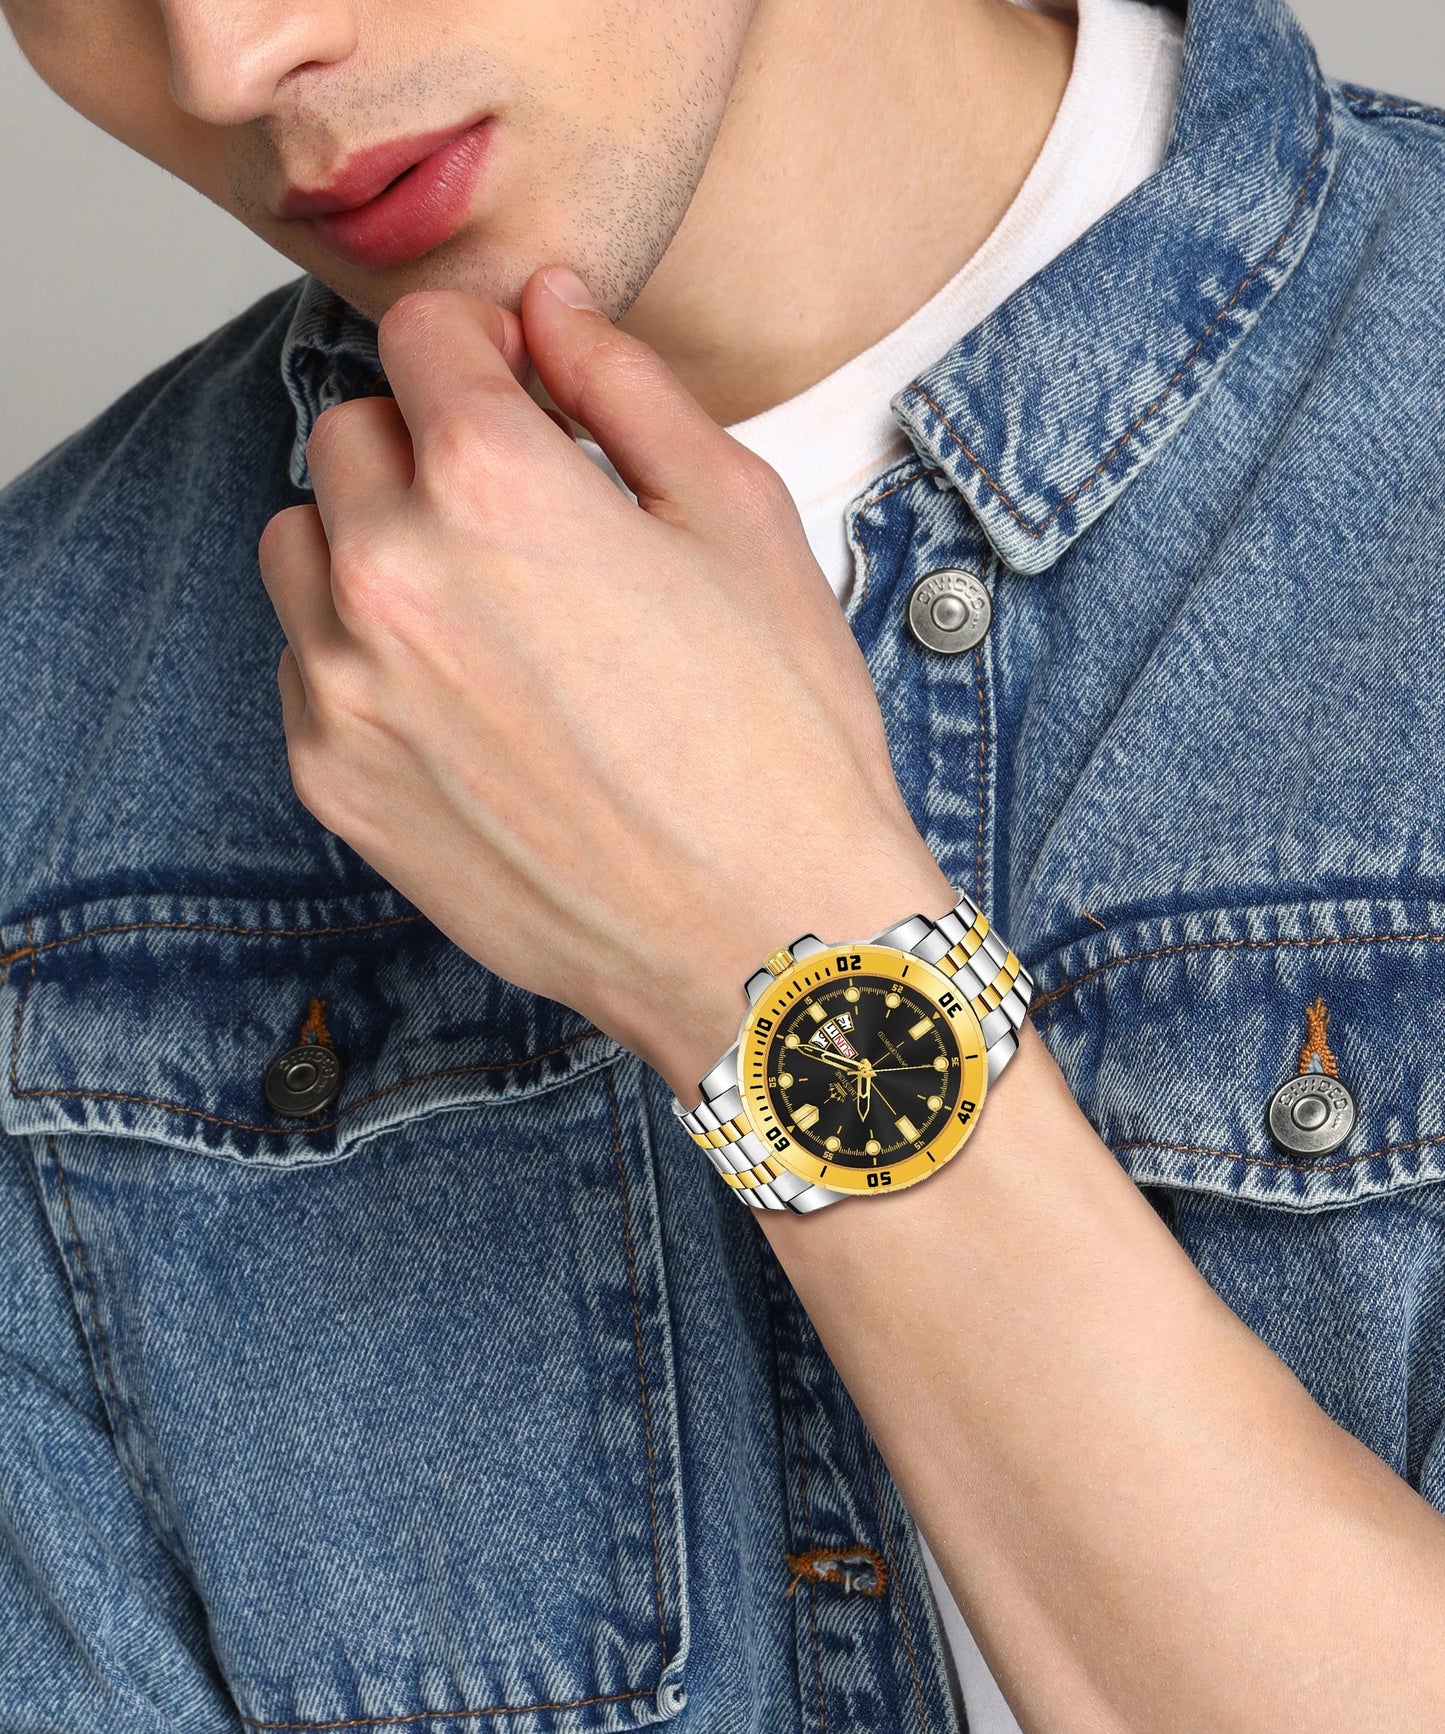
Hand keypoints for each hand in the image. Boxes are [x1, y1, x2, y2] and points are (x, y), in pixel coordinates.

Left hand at [257, 267, 952, 1100]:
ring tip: (482, 608)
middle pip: (351, 437)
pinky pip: (304, 666)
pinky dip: (362, 657)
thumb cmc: (778, 738)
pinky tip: (466, 705)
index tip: (519, 383)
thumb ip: (625, 387)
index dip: (482, 342)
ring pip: (303, 548)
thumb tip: (550, 307)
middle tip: (521, 512)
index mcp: (491, 484)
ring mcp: (345, 690)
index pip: (420, 334)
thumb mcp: (740, 520)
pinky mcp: (335, 784)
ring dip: (373, 543)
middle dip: (428, 444)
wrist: (765, 936)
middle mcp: (389, 577)